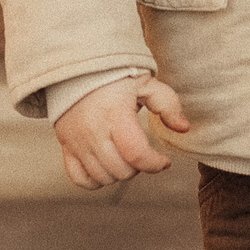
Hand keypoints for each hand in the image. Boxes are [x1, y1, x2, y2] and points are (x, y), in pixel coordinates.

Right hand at [54, 74, 190, 188]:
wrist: (75, 69)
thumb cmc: (114, 76)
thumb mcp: (145, 83)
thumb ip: (167, 104)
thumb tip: (183, 128)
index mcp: (115, 114)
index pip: (136, 153)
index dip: (155, 164)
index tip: (165, 161)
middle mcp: (93, 131)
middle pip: (121, 170)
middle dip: (139, 167)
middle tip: (143, 153)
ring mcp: (77, 141)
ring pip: (103, 177)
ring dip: (120, 173)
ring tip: (126, 157)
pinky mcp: (65, 146)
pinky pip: (80, 179)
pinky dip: (95, 180)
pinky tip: (107, 168)